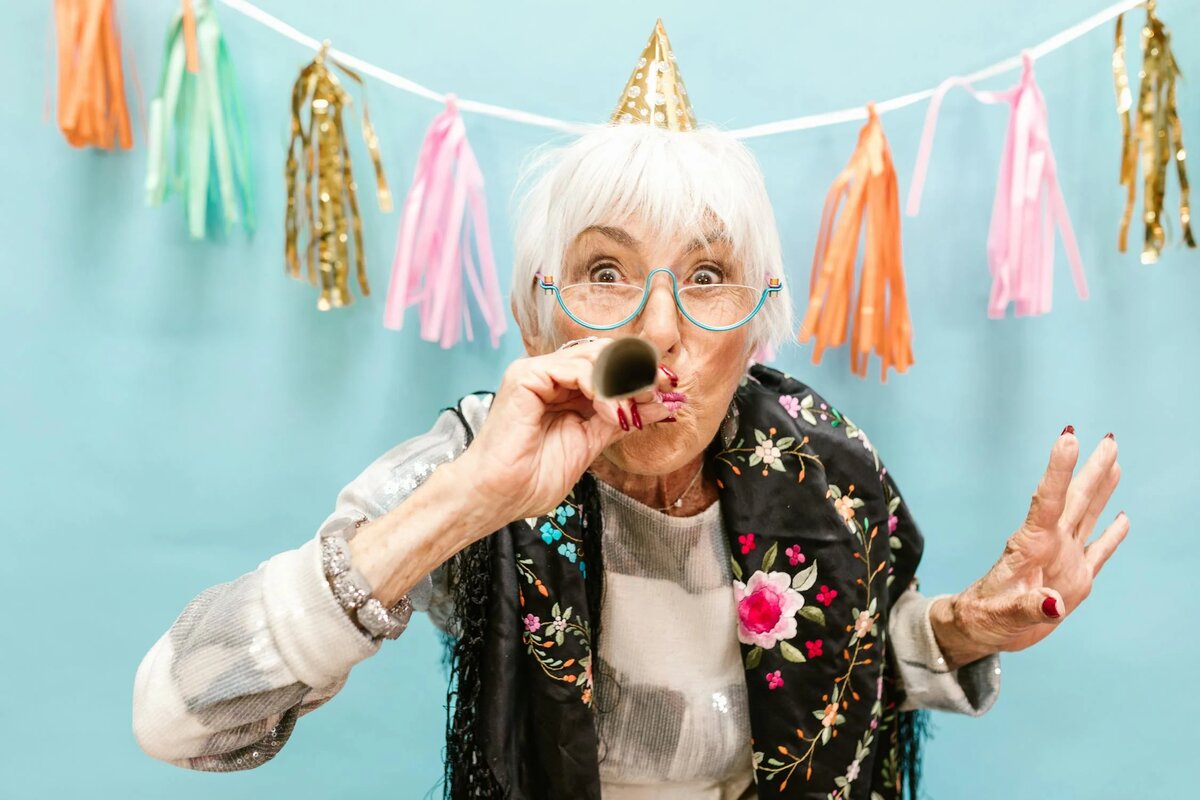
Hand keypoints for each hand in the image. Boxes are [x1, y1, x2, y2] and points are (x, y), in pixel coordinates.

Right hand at [458, 338, 673, 529]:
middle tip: (658, 392)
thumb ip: (620, 419)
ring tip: (631, 409)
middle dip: (636, 372)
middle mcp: (549, 375)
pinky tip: (608, 411)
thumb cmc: (532, 478)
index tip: (668, 390)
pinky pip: (574, 367)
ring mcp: (536, 373)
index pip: (608, 365)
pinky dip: (600, 387)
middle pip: (603, 353)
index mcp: (562, 389)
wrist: (499, 496)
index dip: (639, 373)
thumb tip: (661, 404)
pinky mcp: (526, 375)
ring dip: (621, 382)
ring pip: (593, 357)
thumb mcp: (590, 443)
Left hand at [930, 429, 1129, 667]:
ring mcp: (1064, 559)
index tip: (1068, 439)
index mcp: (1029, 547)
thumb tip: (1054, 604)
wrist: (983, 629)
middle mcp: (1049, 546)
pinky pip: (1098, 551)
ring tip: (1114, 460)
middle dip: (1091, 470)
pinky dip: (1112, 535)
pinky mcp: (1075, 579)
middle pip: (1074, 501)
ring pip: (1087, 516)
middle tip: (1110, 440)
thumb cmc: (985, 617)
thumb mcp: (1002, 616)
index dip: (1058, 471)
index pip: (1047, 501)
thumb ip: (1028, 607)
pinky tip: (1122, 517)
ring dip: (1101, 489)